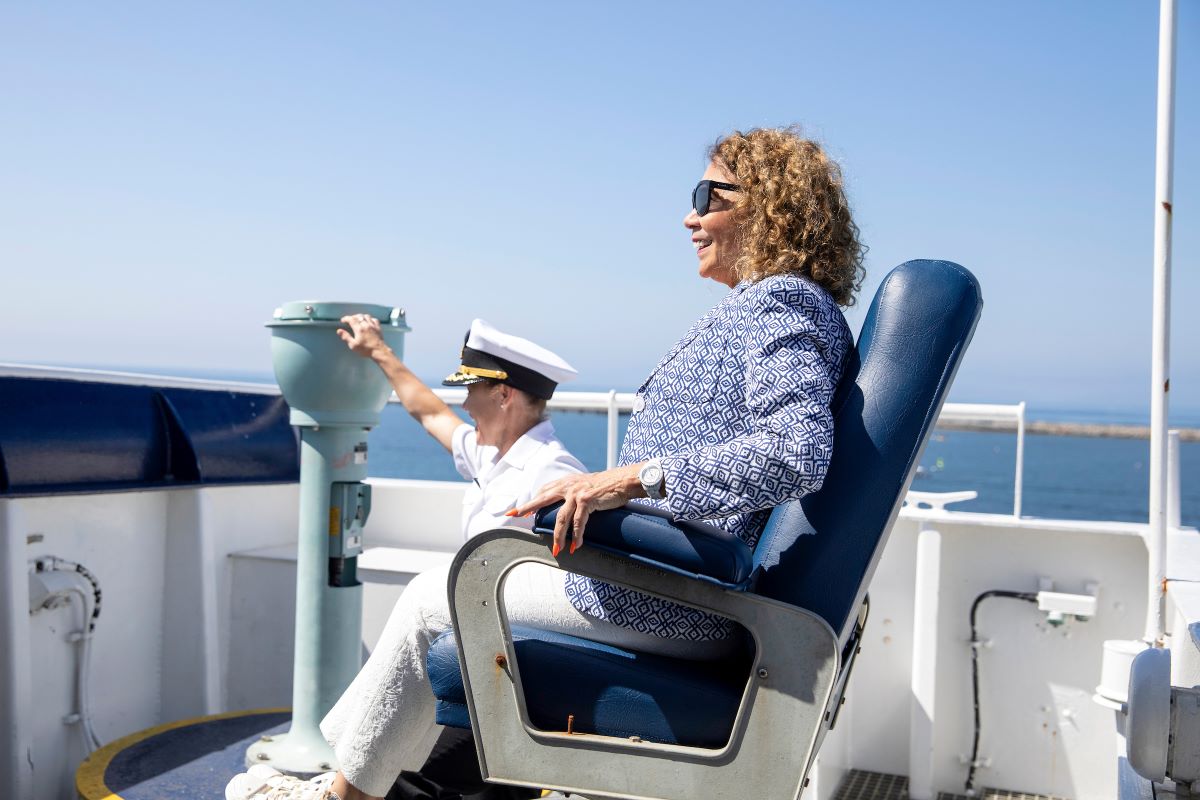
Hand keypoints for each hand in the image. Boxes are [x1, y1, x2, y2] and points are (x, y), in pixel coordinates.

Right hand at [338, 314, 389, 358]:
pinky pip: (374, 319)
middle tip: (349, 320)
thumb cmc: (366, 349)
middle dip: (353, 317)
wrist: (379, 351)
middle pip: (358, 316)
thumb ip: (346, 337)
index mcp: (359, 329)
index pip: (351, 319)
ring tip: (358, 319)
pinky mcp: (378, 328)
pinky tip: (368, 321)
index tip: (343, 320)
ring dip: (361, 316)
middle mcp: (366, 325)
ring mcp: (373, 326)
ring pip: (366, 316)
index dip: (346, 318)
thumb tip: (339, 331)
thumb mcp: (353, 345)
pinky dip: (370, 319)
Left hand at [510, 464, 643, 555]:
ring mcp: (577, 493)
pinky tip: (576, 546)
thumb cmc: (607, 485)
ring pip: (561, 518)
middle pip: (543, 499)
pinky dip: (577, 536)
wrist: (623, 480)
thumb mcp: (586, 485)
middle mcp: (569, 486)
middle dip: (527, 508)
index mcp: (567, 482)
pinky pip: (579, 523)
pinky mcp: (587, 500)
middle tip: (514, 515)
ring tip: (557, 549)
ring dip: (558, 536)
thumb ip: (575, 492)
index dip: (533, 500)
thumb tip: (568, 507)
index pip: (544, 491)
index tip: (521, 511)